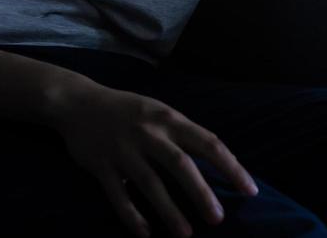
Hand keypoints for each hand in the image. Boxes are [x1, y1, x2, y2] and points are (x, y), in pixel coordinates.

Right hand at [50, 76, 258, 237]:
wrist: (77, 102)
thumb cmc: (127, 111)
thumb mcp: (158, 111)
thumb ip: (183, 134)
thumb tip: (218, 163)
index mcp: (167, 118)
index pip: (207, 142)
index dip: (230, 166)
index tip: (249, 190)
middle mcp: (148, 132)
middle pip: (180, 164)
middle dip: (201, 192)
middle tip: (217, 218)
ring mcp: (123, 148)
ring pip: (150, 183)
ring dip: (169, 210)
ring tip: (186, 234)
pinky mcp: (101, 164)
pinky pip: (118, 194)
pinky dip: (131, 215)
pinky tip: (145, 233)